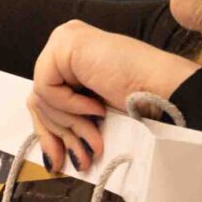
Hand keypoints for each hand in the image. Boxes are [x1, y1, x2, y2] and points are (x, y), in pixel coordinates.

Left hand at [28, 21, 198, 173]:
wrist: (163, 90)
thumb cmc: (139, 101)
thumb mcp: (92, 111)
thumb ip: (66, 117)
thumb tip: (49, 153)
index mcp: (72, 55)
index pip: (43, 97)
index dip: (49, 132)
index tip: (59, 161)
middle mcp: (65, 43)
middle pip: (38, 98)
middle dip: (57, 135)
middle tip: (78, 159)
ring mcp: (64, 40)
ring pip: (41, 97)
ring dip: (70, 124)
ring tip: (94, 135)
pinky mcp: (65, 43)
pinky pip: (47, 88)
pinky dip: (70, 105)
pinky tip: (96, 108)